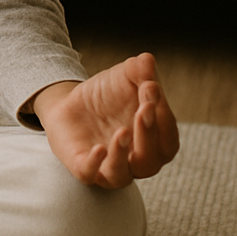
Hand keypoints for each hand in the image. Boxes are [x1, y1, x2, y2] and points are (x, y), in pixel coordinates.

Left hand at [33, 52, 178, 187]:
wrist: (68, 103)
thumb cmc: (106, 95)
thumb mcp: (123, 77)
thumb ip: (139, 71)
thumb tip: (147, 60)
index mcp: (153, 142)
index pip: (167, 139)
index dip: (163, 118)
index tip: (151, 88)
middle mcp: (134, 161)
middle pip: (150, 159)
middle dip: (148, 134)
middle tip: (144, 107)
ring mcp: (108, 167)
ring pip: (122, 174)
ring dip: (123, 154)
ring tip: (122, 131)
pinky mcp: (82, 167)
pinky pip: (90, 174)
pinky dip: (95, 164)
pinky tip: (98, 149)